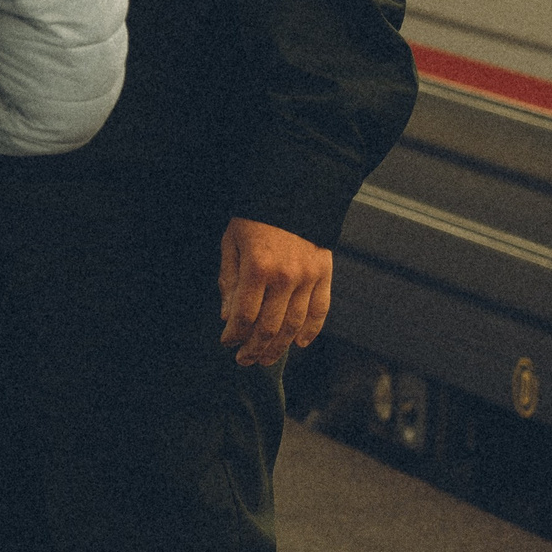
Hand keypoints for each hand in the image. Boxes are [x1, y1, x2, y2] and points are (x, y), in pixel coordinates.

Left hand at [217, 217, 332, 367]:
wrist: (293, 191)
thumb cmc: (255, 217)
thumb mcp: (232, 242)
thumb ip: (229, 280)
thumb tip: (227, 315)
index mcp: (258, 267)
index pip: (244, 315)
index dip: (234, 334)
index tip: (226, 342)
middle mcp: (286, 277)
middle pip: (269, 327)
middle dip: (254, 348)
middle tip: (243, 360)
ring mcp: (309, 278)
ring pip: (294, 325)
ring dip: (278, 347)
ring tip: (265, 358)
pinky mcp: (324, 275)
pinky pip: (320, 311)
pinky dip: (310, 331)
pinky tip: (298, 344)